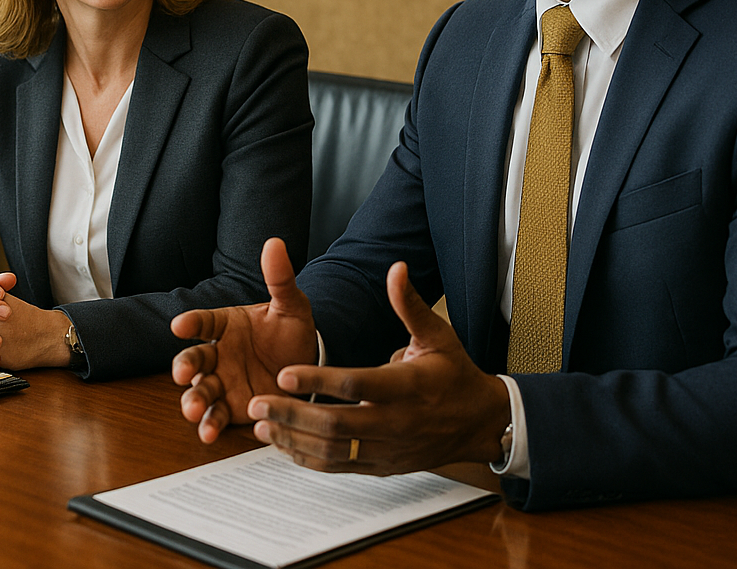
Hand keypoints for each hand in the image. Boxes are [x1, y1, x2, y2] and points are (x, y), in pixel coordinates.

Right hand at [171, 237, 318, 442]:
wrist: (307, 368)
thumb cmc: (292, 333)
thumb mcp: (292, 305)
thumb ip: (280, 279)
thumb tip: (275, 243)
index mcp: (227, 325)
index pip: (203, 322)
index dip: (191, 323)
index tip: (180, 325)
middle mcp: (218, 353)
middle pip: (194, 359)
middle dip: (184, 367)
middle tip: (182, 374)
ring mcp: (222, 382)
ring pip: (199, 390)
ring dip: (192, 400)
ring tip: (192, 410)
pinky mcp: (232, 407)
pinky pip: (216, 416)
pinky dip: (210, 424)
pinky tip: (209, 432)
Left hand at [249, 261, 509, 474]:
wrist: (479, 423)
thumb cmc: (454, 375)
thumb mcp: (437, 336)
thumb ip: (410, 305)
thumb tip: (396, 269)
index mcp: (405, 386)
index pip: (356, 384)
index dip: (318, 381)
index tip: (284, 374)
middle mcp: (394, 421)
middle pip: (336, 424)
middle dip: (293, 415)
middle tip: (257, 403)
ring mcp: (387, 448)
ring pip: (334, 451)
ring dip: (293, 439)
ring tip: (260, 425)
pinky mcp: (381, 466)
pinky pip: (340, 467)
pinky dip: (308, 459)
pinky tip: (283, 445)